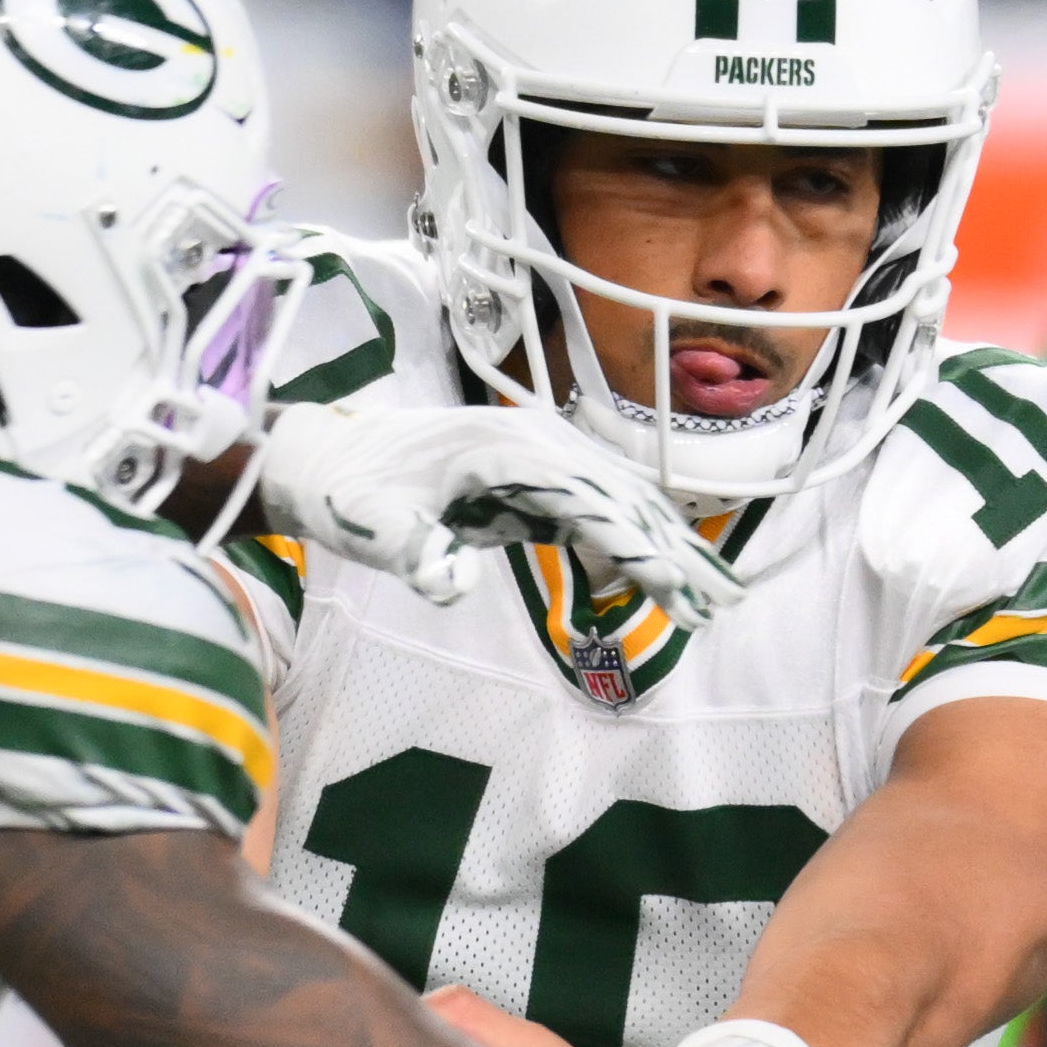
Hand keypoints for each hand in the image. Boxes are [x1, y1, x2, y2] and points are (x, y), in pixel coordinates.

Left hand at [256, 387, 739, 625]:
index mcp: (504, 450)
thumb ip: (409, 552)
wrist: (326, 458)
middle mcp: (532, 441)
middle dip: (673, 552)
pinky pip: (595, 508)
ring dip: (667, 546)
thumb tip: (449, 583)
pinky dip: (634, 539)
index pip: (588, 502)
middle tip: (719, 604)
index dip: (634, 546)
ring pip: (618, 500)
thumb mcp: (368, 525)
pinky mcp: (530, 478)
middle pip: (619, 498)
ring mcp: (536, 455)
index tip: (673, 586)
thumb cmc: (347, 493)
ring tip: (713, 595)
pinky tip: (662, 573)